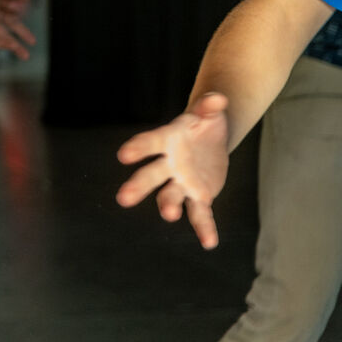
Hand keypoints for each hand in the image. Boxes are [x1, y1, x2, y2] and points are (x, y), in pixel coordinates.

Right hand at [116, 93, 231, 248]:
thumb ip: (210, 106)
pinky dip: (204, 228)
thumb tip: (219, 99)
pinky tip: (210, 243)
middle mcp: (169, 164)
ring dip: (168, 206)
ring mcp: (181, 182)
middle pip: (151, 176)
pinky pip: (200, 213)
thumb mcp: (210, 112)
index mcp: (167, 140)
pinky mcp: (198, 195)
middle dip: (139, 186)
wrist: (210, 140)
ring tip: (170, 216)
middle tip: (124, 199)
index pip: (149, 144)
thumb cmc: (205, 122)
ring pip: (169, 196)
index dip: (138, 149)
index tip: (123, 155)